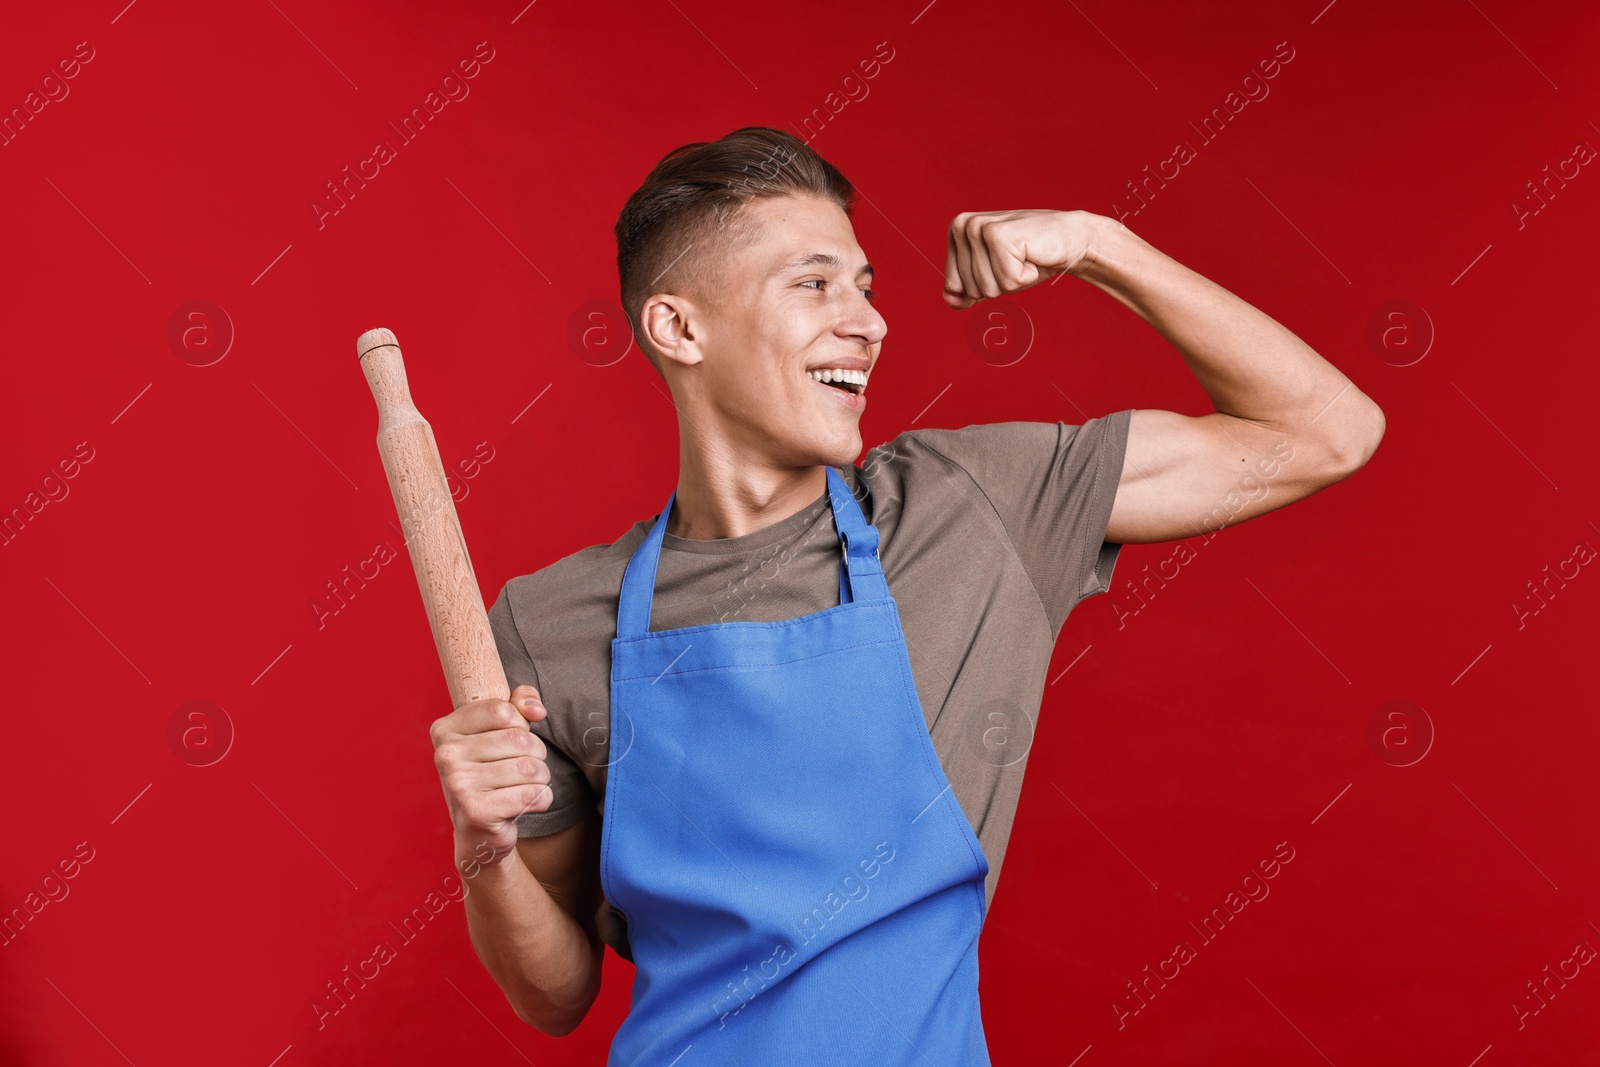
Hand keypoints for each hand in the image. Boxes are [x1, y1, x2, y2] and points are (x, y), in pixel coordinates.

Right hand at [431, 683, 552, 871]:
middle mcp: (446, 755)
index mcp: (445, 729)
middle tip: (521, 769)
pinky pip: (533, 794)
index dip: (520, 724)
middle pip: (520, 739)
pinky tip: (524, 804)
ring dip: (540, 778)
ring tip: (523, 786)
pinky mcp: (477, 812)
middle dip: (535, 754)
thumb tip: (536, 709)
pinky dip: (541, 799)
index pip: (503, 710)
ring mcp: (458, 785)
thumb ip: (519, 703)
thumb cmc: (491, 772)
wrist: (478, 831)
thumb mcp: (499, 730)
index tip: (510, 740)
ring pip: (531, 768)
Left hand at [943, 208, 1104, 308]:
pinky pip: (1006, 281)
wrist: (1069, 239)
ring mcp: (978, 228)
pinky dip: (1024, 276)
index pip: (953, 285)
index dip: (983, 283)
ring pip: (987, 288)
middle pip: (970, 288)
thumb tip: (949, 300)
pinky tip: (1031, 255)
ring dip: (1012, 280)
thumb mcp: (993, 276)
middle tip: (1016, 259)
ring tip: (1024, 255)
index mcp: (955, 231)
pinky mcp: (997, 236)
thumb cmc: (1030, 258)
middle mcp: (962, 225)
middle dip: (999, 283)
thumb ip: (967, 289)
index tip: (1002, 262)